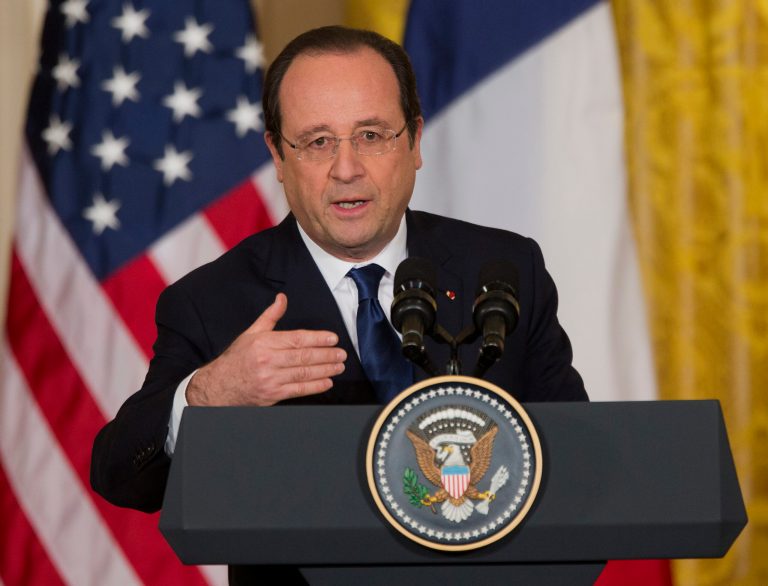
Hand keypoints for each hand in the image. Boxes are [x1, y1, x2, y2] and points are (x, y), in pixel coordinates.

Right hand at [186, 293, 345, 405]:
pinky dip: (315, 387)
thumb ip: (271, 316)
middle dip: (326, 355)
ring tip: (339, 366)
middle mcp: (267, 360)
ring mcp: (270, 379)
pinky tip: (327, 382)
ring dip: (325, 370)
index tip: (332, 339)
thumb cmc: (238, 358)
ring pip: (303, 374)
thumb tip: (282, 298)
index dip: (317, 339)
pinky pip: (298, 390)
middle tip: (341, 354)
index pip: (297, 339)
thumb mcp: (252, 333)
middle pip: (303, 357)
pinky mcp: (272, 394)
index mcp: (264, 343)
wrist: (220, 386)